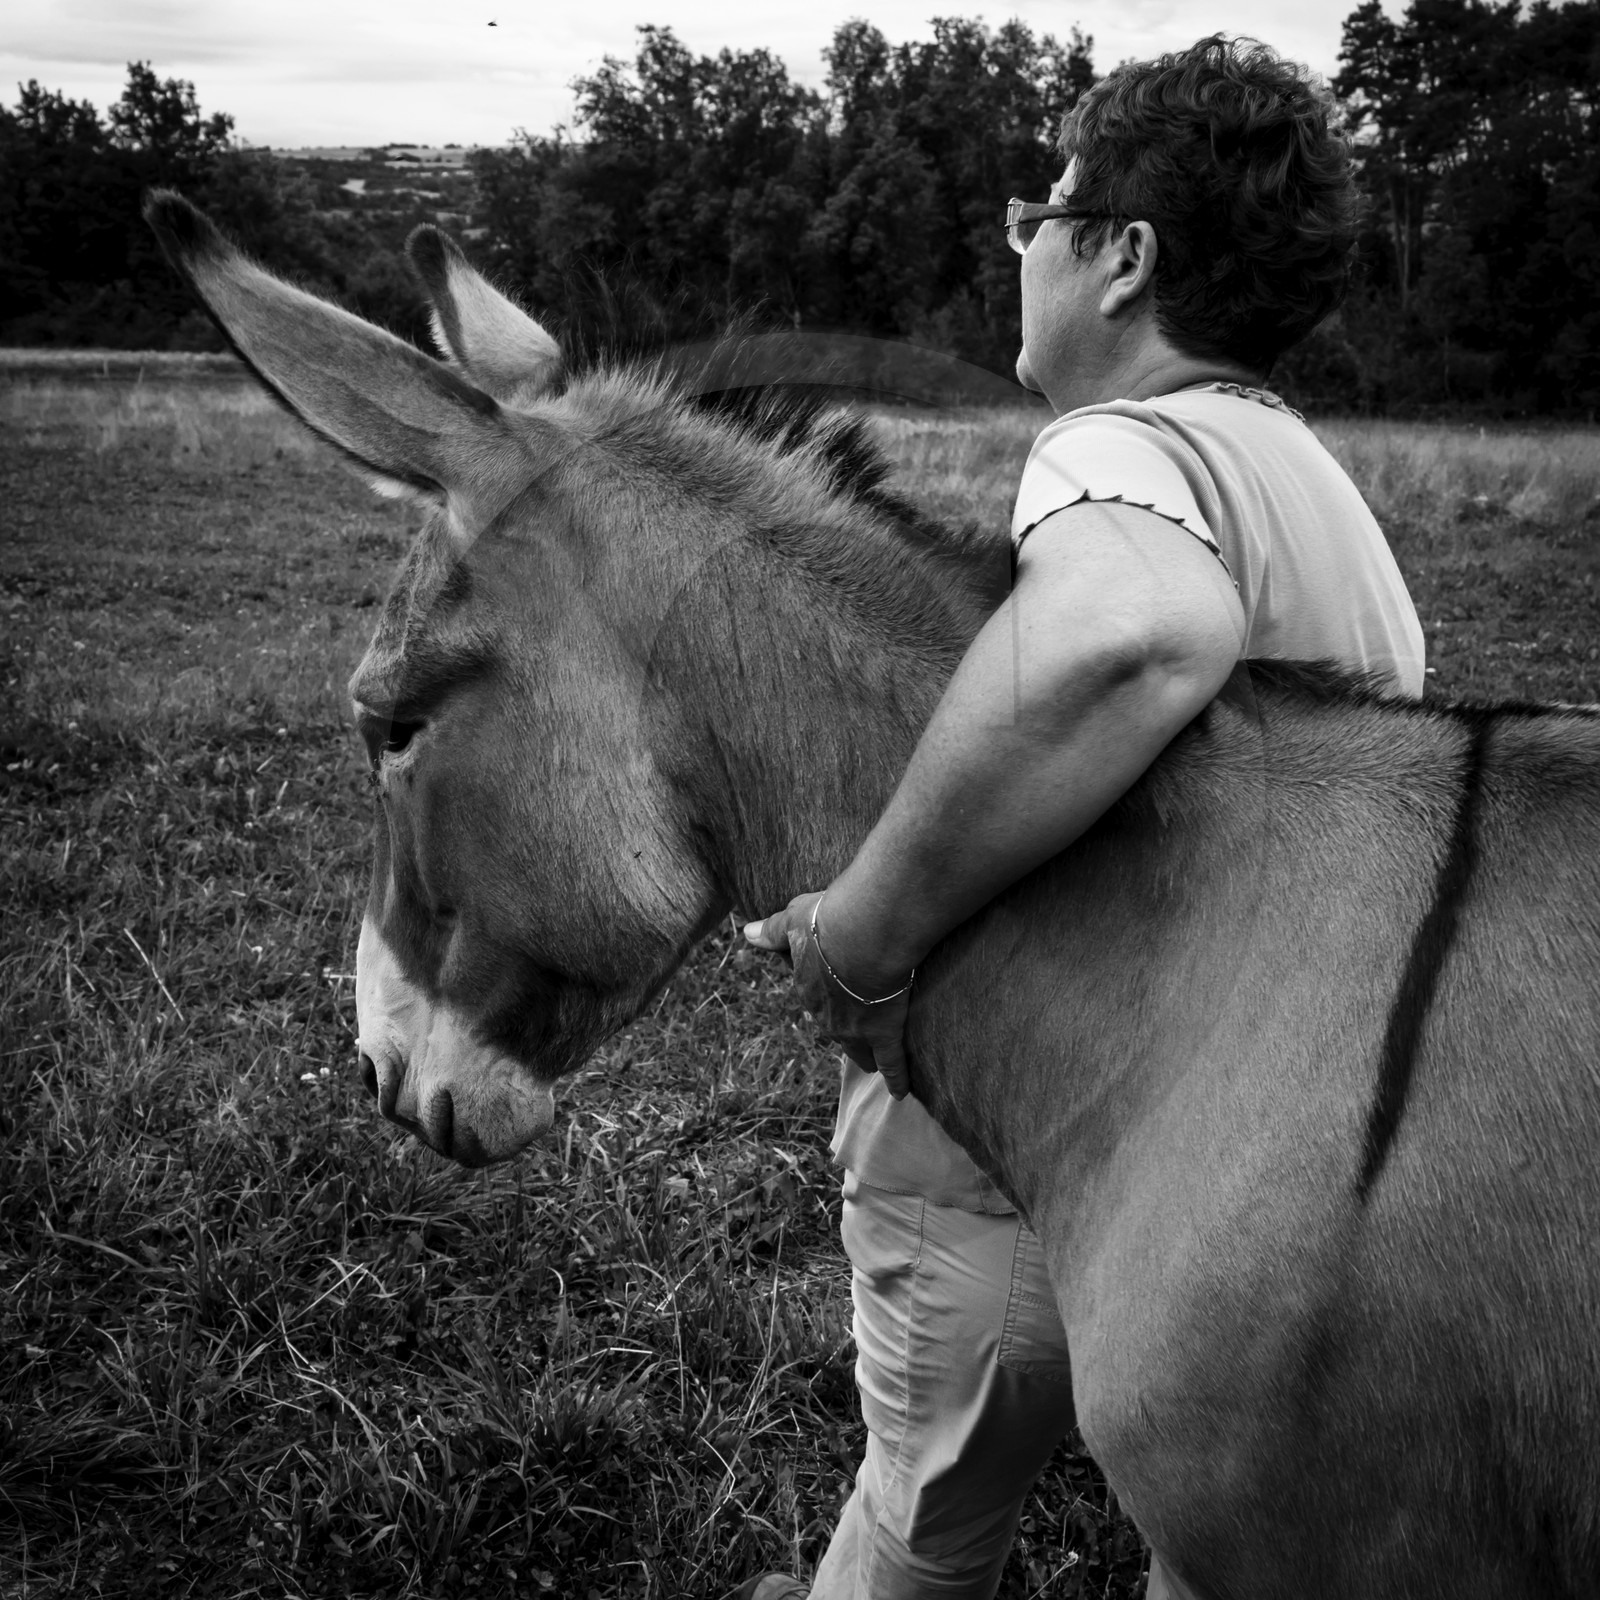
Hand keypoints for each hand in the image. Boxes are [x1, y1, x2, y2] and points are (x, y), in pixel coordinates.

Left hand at [743, 891, 913, 1099]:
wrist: (862, 932)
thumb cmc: (828, 921)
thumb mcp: (793, 920)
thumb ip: (773, 931)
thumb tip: (747, 934)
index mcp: (808, 990)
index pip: (816, 1000)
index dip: (828, 998)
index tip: (836, 997)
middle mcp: (828, 1016)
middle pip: (835, 1032)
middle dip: (845, 1034)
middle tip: (855, 1036)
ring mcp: (856, 1029)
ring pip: (860, 1052)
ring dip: (866, 1058)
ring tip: (873, 1066)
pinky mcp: (885, 1032)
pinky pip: (892, 1063)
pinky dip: (897, 1078)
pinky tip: (901, 1091)